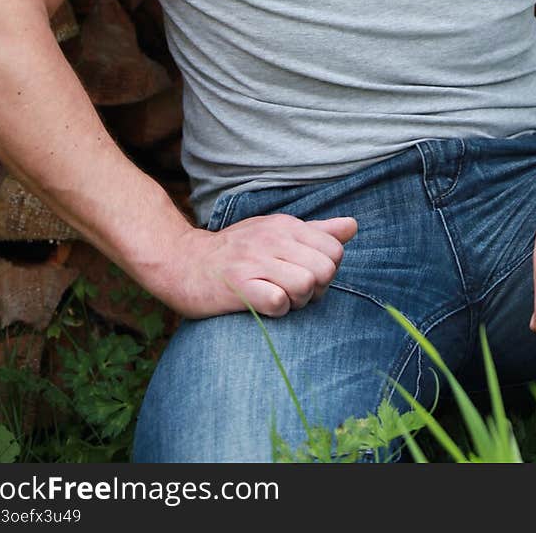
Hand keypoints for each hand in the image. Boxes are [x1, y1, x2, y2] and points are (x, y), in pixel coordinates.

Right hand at [150, 213, 358, 319]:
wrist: (182, 263)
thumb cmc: (236, 252)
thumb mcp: (275, 231)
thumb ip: (316, 231)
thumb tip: (353, 226)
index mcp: (285, 226)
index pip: (335, 249)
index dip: (328, 270)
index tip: (307, 275)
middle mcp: (272, 239)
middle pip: (325, 269)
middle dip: (317, 289)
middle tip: (293, 292)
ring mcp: (255, 262)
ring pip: (306, 285)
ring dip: (298, 301)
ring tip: (278, 298)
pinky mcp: (239, 287)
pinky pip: (278, 302)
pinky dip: (277, 310)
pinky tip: (263, 305)